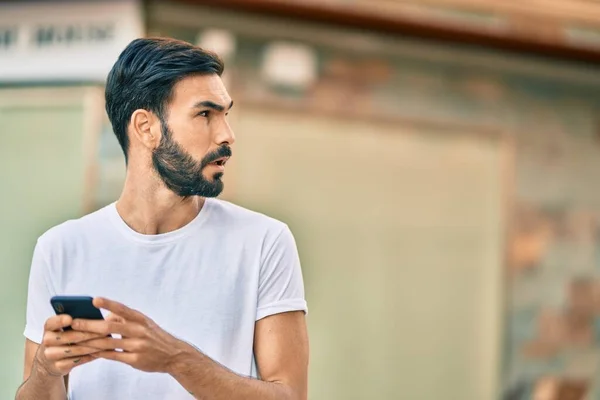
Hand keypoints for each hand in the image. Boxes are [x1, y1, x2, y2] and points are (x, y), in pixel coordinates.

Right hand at [38, 314, 103, 375]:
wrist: (50, 361)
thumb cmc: (64, 338)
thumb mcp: (65, 328)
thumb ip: (76, 321)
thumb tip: (95, 317)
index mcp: (49, 328)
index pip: (51, 322)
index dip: (60, 321)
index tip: (70, 319)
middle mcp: (47, 341)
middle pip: (69, 336)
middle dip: (89, 333)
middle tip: (106, 330)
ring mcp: (51, 355)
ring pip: (75, 349)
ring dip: (93, 345)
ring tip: (107, 341)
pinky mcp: (58, 366)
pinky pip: (77, 360)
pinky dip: (90, 356)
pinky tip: (101, 352)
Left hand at [72, 297, 186, 372]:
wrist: (173, 355)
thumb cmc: (154, 336)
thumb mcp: (144, 322)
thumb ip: (125, 319)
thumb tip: (104, 317)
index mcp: (140, 319)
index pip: (122, 309)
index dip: (108, 304)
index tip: (94, 300)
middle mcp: (139, 331)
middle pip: (110, 327)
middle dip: (90, 325)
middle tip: (74, 323)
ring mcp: (137, 346)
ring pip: (108, 343)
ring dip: (89, 341)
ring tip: (74, 340)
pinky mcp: (135, 360)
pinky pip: (113, 356)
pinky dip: (99, 353)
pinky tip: (88, 351)